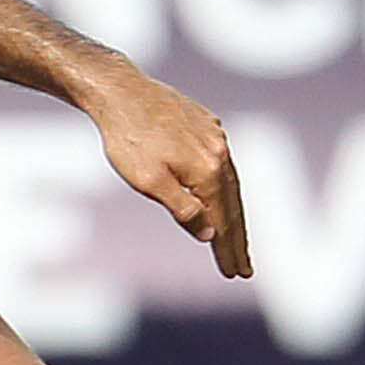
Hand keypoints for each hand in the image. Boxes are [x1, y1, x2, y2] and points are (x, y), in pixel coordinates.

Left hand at [89, 68, 250, 279]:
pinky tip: (222, 195)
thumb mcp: (149, 181)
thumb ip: (182, 208)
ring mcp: (216, 136)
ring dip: (233, 213)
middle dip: (238, 240)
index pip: (223, 221)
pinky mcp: (207, 124)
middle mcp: (220, 153)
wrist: (120, 90)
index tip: (235, 274)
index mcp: (209, 170)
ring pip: (230, 183)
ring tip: (235, 240)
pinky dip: (224, 185)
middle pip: (233, 205)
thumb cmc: (127, 139)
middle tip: (244, 270)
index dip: (228, 250)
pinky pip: (221, 162)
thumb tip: (210, 233)